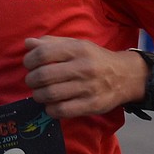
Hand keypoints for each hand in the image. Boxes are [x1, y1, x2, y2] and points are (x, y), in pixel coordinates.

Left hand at [23, 36, 145, 118]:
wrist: (125, 76)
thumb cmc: (94, 59)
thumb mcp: (76, 45)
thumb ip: (51, 43)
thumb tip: (28, 43)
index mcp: (77, 49)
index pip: (43, 53)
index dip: (29, 60)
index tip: (28, 64)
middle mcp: (82, 68)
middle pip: (44, 75)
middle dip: (31, 80)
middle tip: (32, 81)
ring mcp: (87, 88)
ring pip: (50, 94)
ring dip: (38, 95)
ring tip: (40, 93)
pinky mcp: (91, 105)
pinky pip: (62, 110)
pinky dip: (50, 109)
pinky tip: (51, 105)